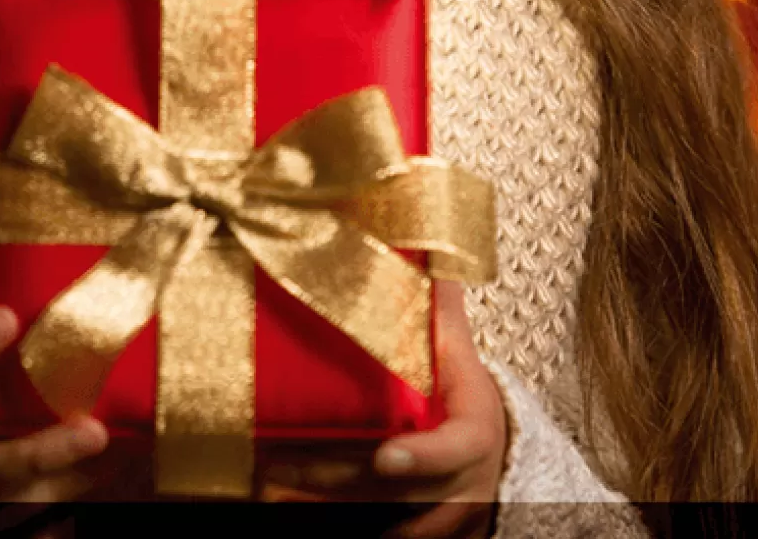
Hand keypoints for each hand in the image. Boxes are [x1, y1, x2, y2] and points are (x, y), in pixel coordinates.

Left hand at [258, 278, 507, 535]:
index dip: (421, 457)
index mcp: (473, 434)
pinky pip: (365, 526)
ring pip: (372, 514)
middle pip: (393, 489)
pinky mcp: (409, 528)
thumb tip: (429, 247)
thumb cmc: (466, 398)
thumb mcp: (462, 353)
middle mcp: (457, 485)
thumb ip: (441, 308)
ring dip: (318, 498)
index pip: (454, 449)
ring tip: (266, 476)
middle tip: (279, 461)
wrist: (490, 453)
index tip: (384, 455)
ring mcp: (434, 517)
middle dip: (334, 476)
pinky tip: (280, 498)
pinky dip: (322, 512)